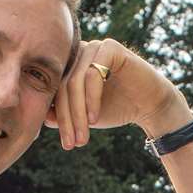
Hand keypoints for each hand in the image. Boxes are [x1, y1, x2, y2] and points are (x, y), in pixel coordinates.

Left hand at [45, 39, 191, 150]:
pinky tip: (95, 118)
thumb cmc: (116, 108)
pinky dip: (92, 99)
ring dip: (78, 114)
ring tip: (83, 137)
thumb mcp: (84, 115)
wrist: (151, 104)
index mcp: (69, 65)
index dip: (57, 118)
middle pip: (63, 87)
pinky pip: (93, 75)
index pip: (54, 90)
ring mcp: (94, 48)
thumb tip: (41, 117)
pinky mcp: (110, 48)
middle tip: (72, 144)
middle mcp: (79, 52)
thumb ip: (63, 113)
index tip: (65, 144)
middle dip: (68, 119)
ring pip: (75, 82)